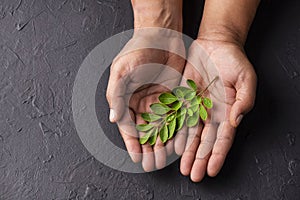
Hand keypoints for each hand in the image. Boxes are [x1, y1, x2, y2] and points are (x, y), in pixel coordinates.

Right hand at [106, 30, 184, 170]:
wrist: (161, 34)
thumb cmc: (138, 50)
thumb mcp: (122, 71)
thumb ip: (116, 95)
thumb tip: (114, 119)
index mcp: (126, 99)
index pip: (129, 126)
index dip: (133, 143)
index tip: (138, 158)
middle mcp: (142, 103)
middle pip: (145, 131)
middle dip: (148, 149)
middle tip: (153, 165)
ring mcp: (159, 101)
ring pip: (161, 128)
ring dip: (162, 144)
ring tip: (165, 160)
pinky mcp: (174, 97)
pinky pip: (175, 117)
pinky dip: (176, 131)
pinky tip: (178, 143)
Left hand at [175, 39, 256, 181]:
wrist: (215, 44)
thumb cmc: (234, 61)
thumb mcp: (246, 79)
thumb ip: (243, 101)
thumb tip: (236, 121)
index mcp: (227, 111)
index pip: (222, 138)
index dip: (217, 155)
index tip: (211, 170)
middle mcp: (211, 113)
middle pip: (205, 141)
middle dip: (199, 159)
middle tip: (194, 176)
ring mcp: (196, 107)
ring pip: (190, 134)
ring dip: (187, 152)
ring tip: (183, 168)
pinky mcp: (183, 98)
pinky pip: (178, 118)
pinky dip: (174, 132)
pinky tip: (171, 145)